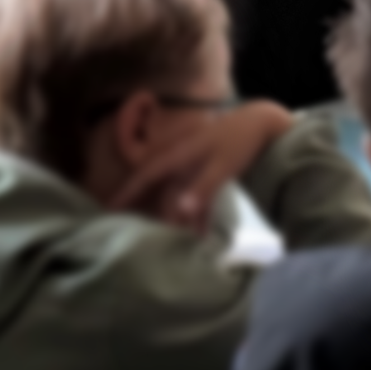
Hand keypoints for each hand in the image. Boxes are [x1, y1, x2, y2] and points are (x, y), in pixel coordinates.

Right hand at [111, 101, 292, 232]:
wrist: (264, 124)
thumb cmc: (240, 139)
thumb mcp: (222, 164)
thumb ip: (202, 187)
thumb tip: (179, 210)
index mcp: (178, 155)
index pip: (144, 175)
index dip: (125, 192)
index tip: (106, 210)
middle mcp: (181, 162)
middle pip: (158, 191)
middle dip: (148, 213)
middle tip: (135, 237)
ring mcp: (195, 168)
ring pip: (178, 198)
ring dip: (177, 220)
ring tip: (170, 245)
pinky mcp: (209, 175)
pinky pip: (197, 198)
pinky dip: (197, 216)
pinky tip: (200, 236)